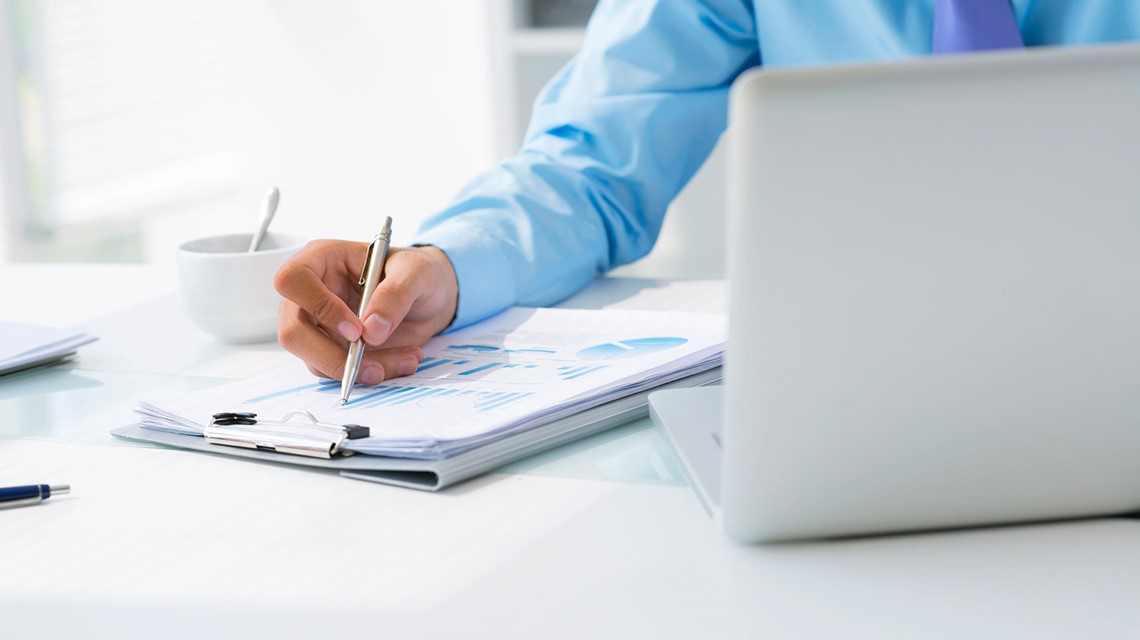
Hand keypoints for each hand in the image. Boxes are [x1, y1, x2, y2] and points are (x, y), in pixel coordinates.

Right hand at [275, 241, 458, 383]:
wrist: (430, 297)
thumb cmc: (417, 272)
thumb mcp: (417, 271)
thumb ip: (397, 293)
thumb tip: (371, 331)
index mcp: (322, 259)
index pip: (293, 280)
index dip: (319, 307)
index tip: (356, 330)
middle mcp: (311, 293)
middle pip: (293, 331)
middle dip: (332, 357)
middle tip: (374, 367)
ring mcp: (318, 324)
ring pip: (315, 360)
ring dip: (360, 370)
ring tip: (405, 359)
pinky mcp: (332, 348)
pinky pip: (338, 371)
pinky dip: (370, 373)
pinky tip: (402, 361)